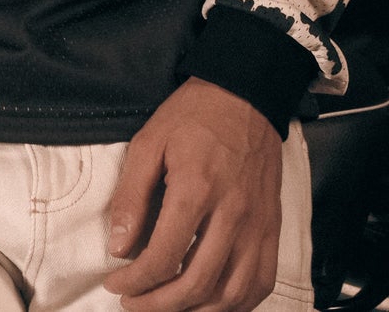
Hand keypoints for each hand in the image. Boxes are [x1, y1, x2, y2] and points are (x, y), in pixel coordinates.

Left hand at [103, 78, 283, 311]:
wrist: (245, 97)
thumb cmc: (194, 116)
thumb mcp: (149, 143)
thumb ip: (131, 196)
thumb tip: (118, 246)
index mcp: (196, 189)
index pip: (163, 256)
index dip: (135, 281)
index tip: (117, 284)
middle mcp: (232, 215)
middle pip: (197, 284)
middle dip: (160, 305)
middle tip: (135, 303)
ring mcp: (257, 227)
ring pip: (231, 294)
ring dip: (196, 311)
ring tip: (167, 307)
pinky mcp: (272, 231)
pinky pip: (260, 285)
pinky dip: (235, 305)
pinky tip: (210, 304)